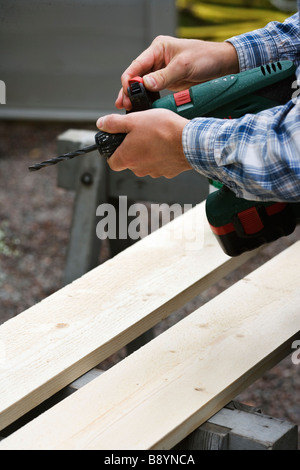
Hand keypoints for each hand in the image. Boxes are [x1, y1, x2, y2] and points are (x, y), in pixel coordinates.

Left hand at [96, 108, 191, 177]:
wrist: (189, 141)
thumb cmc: (163, 130)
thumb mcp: (134, 120)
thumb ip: (114, 123)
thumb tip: (102, 124)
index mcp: (127, 158)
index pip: (112, 162)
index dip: (113, 152)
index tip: (118, 143)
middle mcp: (138, 169)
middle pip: (129, 161)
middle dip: (133, 148)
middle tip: (141, 133)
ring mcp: (154, 172)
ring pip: (145, 162)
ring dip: (148, 152)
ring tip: (156, 136)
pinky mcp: (167, 172)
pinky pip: (160, 164)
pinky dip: (161, 155)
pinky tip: (166, 144)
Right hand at [116, 35, 238, 109]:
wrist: (222, 65)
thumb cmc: (206, 58)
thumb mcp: (184, 66)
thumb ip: (164, 76)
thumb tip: (145, 84)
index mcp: (158, 48)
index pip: (137, 64)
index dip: (129, 79)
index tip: (126, 93)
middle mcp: (157, 59)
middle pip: (136, 76)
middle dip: (128, 90)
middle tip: (123, 104)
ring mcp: (161, 71)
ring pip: (142, 85)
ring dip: (135, 96)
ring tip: (128, 108)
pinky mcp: (167, 82)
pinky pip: (152, 90)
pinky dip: (146, 98)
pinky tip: (142, 107)